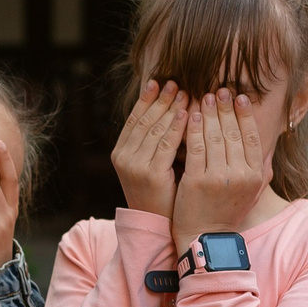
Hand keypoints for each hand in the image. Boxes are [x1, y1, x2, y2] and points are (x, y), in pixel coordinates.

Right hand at [111, 80, 188, 217]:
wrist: (156, 224)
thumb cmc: (158, 192)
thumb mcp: (149, 163)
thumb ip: (153, 141)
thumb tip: (166, 109)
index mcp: (120, 153)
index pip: (133, 119)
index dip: (146, 99)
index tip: (158, 82)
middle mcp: (123, 158)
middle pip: (144, 120)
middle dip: (160, 100)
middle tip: (175, 82)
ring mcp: (135, 166)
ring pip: (154, 129)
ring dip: (170, 108)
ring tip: (185, 93)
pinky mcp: (151, 175)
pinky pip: (166, 144)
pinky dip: (176, 127)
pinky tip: (187, 114)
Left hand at [169, 87, 269, 252]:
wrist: (204, 238)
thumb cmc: (224, 211)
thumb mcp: (249, 191)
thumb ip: (254, 167)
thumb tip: (262, 143)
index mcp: (255, 175)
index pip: (251, 136)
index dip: (245, 114)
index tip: (239, 97)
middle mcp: (241, 175)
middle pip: (233, 132)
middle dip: (226, 108)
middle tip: (219, 90)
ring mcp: (218, 178)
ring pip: (214, 137)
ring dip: (209, 113)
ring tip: (204, 97)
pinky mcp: (197, 181)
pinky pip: (195, 147)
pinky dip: (193, 128)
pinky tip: (189, 115)